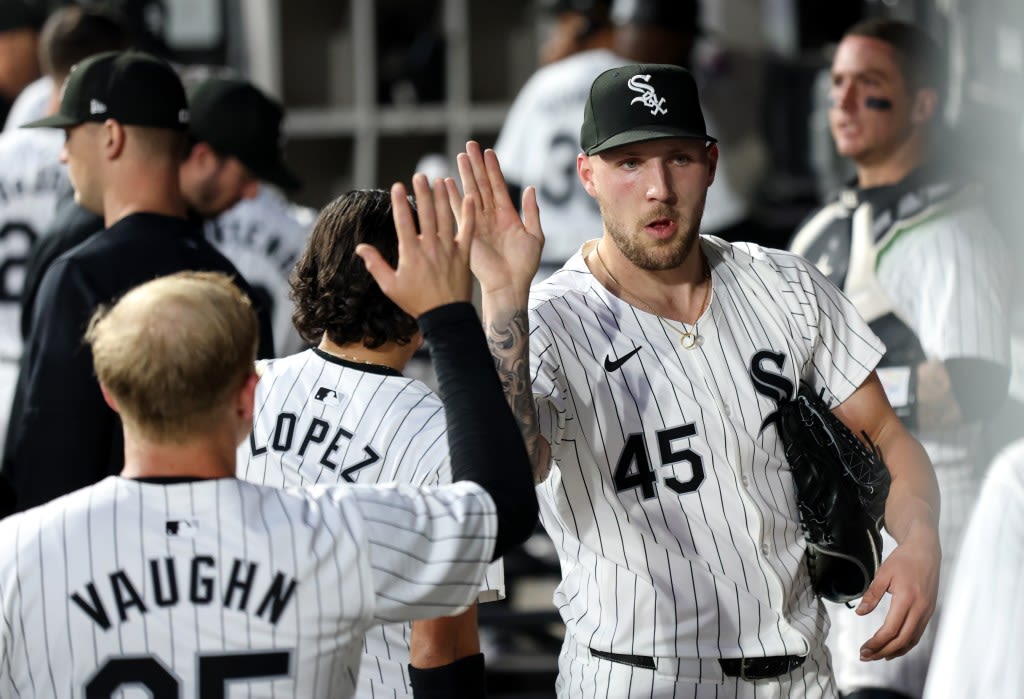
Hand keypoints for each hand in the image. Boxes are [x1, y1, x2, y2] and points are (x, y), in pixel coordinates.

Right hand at [356, 173, 475, 317]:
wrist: (446, 317)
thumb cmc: (416, 302)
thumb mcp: (391, 286)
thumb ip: (375, 265)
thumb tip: (360, 248)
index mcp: (411, 253)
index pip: (404, 222)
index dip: (399, 203)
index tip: (397, 185)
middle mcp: (430, 247)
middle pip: (425, 214)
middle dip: (422, 193)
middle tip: (420, 175)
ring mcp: (448, 249)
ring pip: (445, 218)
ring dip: (443, 197)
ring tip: (441, 180)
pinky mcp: (463, 254)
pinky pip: (467, 231)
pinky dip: (469, 214)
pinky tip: (470, 198)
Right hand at [445, 141, 543, 299]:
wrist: (509, 285)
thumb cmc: (524, 265)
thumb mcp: (535, 236)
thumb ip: (531, 212)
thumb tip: (530, 188)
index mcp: (507, 215)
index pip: (498, 186)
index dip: (493, 169)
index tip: (488, 151)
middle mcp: (490, 216)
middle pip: (482, 184)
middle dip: (476, 165)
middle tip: (470, 145)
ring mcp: (478, 223)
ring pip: (470, 193)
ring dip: (465, 175)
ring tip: (460, 156)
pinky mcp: (468, 232)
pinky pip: (459, 211)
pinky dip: (453, 197)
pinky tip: (447, 182)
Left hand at [856, 524, 939, 660]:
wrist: (925, 550)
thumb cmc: (904, 560)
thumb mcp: (882, 574)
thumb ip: (871, 595)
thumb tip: (860, 613)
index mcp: (907, 599)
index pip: (891, 630)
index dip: (876, 643)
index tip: (863, 649)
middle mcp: (920, 609)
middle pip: (902, 640)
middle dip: (883, 652)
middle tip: (866, 656)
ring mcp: (927, 612)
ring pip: (911, 640)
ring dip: (894, 651)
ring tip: (877, 656)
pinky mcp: (929, 612)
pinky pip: (917, 634)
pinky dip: (905, 644)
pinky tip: (894, 647)